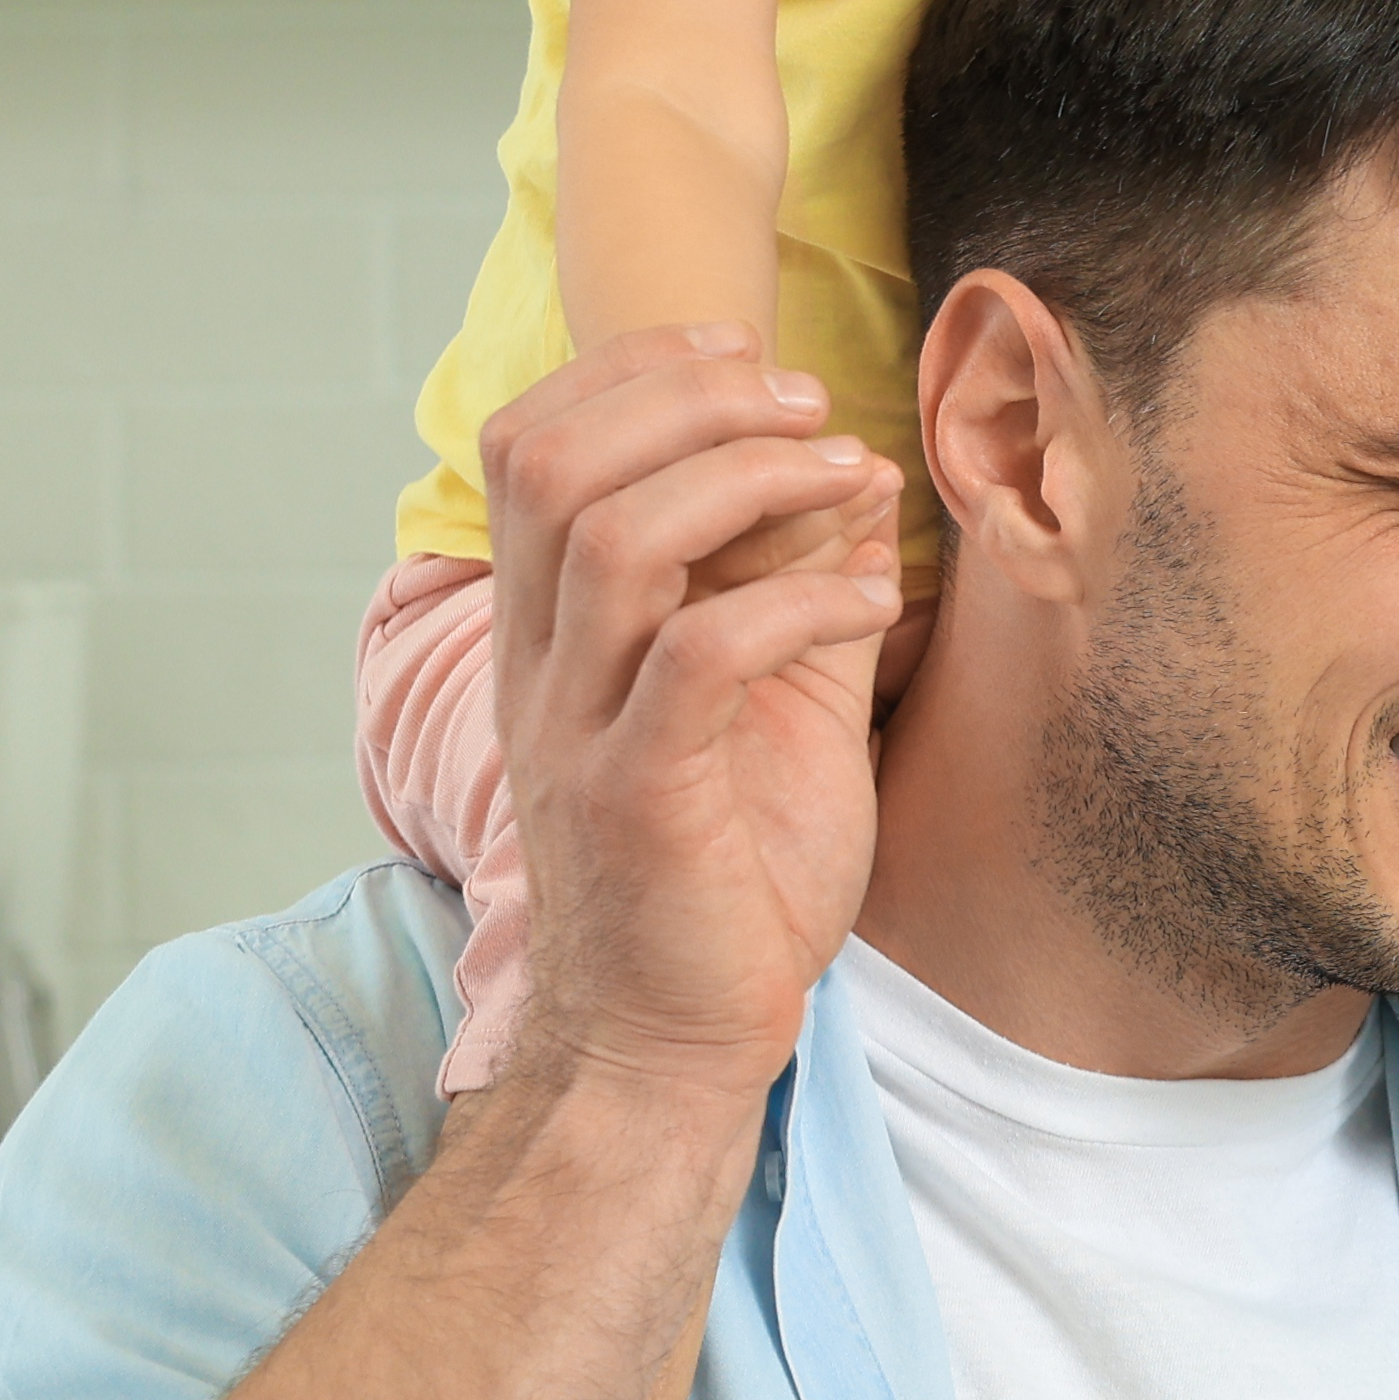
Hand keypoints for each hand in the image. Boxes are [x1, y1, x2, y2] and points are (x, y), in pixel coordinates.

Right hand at [474, 330, 901, 1106]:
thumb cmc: (723, 878)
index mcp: (546, 631)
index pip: (526, 442)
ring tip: (847, 477)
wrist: (672, 1044)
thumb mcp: (769, 707)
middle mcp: (537, 666)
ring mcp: (575, 729)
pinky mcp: (637, 795)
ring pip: (614, 538)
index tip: (747, 354)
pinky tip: (872, 603)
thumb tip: (852, 475)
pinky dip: (798, 601)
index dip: (631, 370)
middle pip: (552, 461)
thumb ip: (790, 592)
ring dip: (746, 480)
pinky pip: (701, 655)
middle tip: (809, 404)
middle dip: (688, 398)